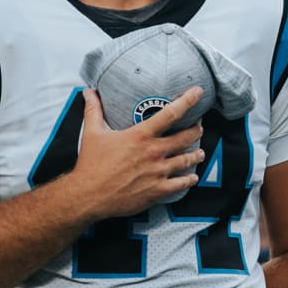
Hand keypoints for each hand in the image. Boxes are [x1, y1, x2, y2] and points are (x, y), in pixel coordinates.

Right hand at [70, 86, 205, 219]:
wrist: (89, 195)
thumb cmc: (91, 164)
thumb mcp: (92, 133)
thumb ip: (93, 110)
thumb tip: (88, 92)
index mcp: (140, 136)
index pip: (170, 114)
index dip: (187, 101)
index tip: (197, 92)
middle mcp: (153, 153)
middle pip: (185, 137)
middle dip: (195, 131)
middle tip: (199, 127)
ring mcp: (157, 173)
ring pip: (186, 161)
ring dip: (196, 155)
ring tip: (200, 152)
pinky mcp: (157, 191)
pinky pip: (181, 184)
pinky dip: (189, 180)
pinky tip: (192, 178)